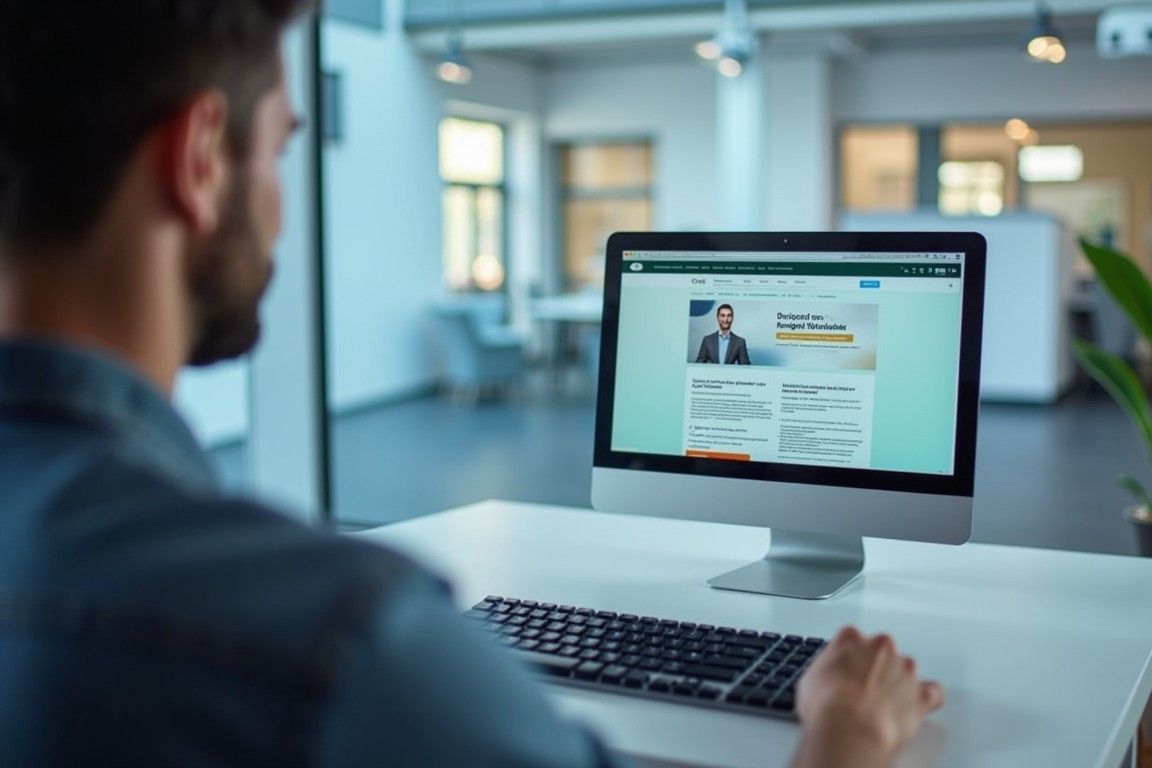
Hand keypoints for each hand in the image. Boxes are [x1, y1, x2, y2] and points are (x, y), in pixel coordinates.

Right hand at [790, 626, 942, 767]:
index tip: (843, 671)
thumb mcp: (810, 680)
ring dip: (898, 682)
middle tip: (861, 689)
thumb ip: (826, 670)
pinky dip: (926, 697)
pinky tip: (917, 703)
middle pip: (882, 650)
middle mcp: (880, 647)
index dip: (847, 658)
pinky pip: (932, 692)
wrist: (849, 726)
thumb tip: (827, 679)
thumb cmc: (828, 704)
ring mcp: (904, 669)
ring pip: (906, 669)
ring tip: (884, 703)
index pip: (851, 638)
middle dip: (874, 667)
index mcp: (851, 638)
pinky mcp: (920, 694)